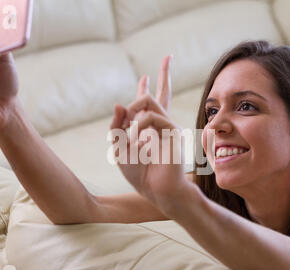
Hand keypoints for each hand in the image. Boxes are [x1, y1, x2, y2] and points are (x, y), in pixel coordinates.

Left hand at [110, 55, 190, 209]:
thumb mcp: (119, 148)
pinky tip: (136, 140)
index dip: (146, 88)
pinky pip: (150, 117)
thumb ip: (117, 126)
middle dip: (164, 75)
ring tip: (128, 130)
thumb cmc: (140, 174)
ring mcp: (168, 126)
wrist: (157, 191)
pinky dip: (137, 127)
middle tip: (168, 57)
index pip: (149, 103)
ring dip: (132, 111)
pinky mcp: (172, 131)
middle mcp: (161, 124)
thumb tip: (119, 103)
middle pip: (161, 93)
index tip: (145, 76)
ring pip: (149, 101)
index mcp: (149, 128)